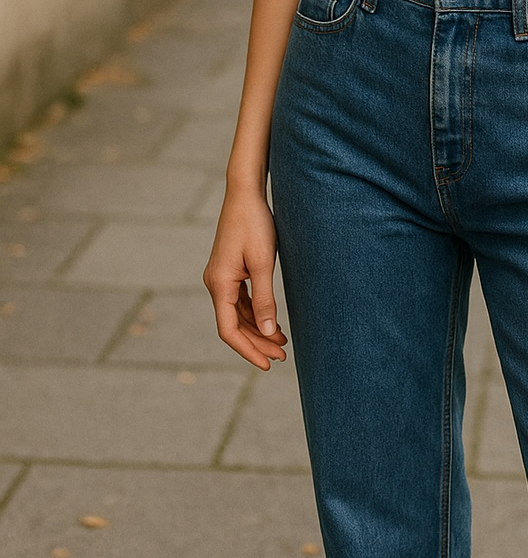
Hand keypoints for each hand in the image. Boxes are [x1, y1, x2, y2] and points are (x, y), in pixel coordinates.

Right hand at [203, 185, 287, 370]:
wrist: (245, 194)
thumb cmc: (255, 224)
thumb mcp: (262, 263)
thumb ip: (264, 299)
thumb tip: (268, 330)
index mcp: (219, 284)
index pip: (229, 331)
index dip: (249, 350)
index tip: (268, 363)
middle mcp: (215, 284)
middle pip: (233, 325)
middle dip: (257, 342)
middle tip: (282, 355)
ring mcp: (220, 278)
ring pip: (237, 314)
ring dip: (257, 329)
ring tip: (282, 342)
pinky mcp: (228, 271)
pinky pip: (238, 301)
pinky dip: (254, 313)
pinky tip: (271, 321)